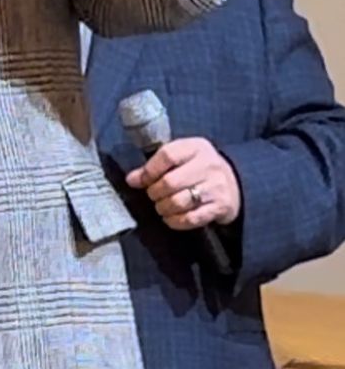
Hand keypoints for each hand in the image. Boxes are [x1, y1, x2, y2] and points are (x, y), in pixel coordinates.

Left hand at [126, 138, 241, 231]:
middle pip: (170, 182)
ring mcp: (216, 187)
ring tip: (161, 206)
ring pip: (178, 202)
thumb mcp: (182, 157)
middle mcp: (208, 165)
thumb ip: (156, 165)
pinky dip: (175, 221)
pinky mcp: (220, 207)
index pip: (167, 155)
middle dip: (154, 192)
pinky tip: (170, 218)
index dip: (148, 171)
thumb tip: (132, 179)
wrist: (236, 183)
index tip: (138, 180)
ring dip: (163, 208)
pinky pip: (190, 219)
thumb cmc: (199, 168)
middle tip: (153, 195)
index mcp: (196, 147)